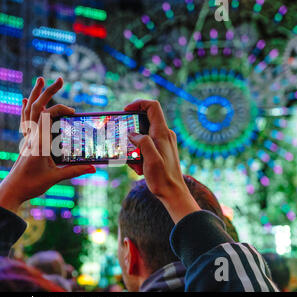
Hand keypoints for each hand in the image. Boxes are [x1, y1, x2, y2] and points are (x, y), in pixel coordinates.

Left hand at [0, 77, 95, 212]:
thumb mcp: (55, 178)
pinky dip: (26, 108)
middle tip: (60, 79)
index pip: (49, 115)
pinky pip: (24, 120)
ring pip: (29, 110)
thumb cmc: (32, 184)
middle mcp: (31, 135)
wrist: (13, 189)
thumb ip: (75, 170)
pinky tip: (26, 100)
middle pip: (38, 106)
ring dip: (35, 94)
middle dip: (49, 91)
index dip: (62, 109)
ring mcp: (26, 137)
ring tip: (40, 80)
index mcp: (39, 141)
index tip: (73, 113)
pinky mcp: (25, 141)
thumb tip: (94, 168)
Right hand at [125, 100, 199, 222]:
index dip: (138, 103)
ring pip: (143, 134)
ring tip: (134, 162)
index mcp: (162, 133)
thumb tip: (132, 133)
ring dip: (134, 145)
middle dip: (131, 129)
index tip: (125, 110)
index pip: (152, 107)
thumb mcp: (151, 160)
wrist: (173, 193)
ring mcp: (163, 142)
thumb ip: (143, 142)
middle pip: (145, 120)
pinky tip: (138, 166)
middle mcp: (164, 134)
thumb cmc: (163, 178)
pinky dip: (138, 153)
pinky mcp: (160, 150)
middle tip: (123, 141)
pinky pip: (145, 145)